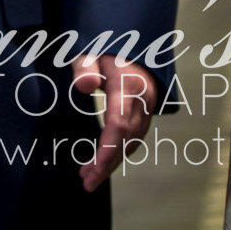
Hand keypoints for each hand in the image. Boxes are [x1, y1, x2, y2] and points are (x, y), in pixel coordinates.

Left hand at [72, 55, 156, 191]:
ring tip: (88, 177)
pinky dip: (118, 153)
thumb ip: (84, 66)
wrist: (133, 46)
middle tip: (86, 183)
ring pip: (131, 143)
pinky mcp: (144, 115)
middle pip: (126, 139)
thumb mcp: (90, 51)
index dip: (107, 148)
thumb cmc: (104, 50)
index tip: (93, 168)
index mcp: (127, 84)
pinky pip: (132, 139)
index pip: (119, 123)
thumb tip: (84, 86)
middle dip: (106, 164)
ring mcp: (146, 109)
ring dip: (111, 162)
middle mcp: (142, 100)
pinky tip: (101, 162)